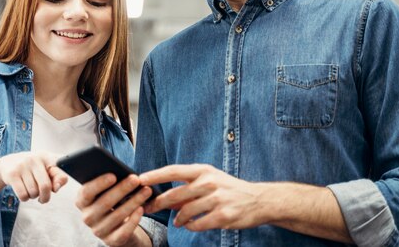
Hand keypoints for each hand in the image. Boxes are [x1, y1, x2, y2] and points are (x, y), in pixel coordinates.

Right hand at [0, 151, 67, 202]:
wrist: (9, 163)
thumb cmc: (33, 168)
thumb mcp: (46, 168)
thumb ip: (57, 177)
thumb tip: (56, 188)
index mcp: (47, 157)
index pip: (59, 171)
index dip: (59, 182)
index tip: (55, 188)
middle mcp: (35, 159)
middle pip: (45, 186)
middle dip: (45, 197)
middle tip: (42, 198)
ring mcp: (23, 165)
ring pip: (33, 192)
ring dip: (33, 196)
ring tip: (30, 189)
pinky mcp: (12, 174)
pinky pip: (23, 195)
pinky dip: (25, 198)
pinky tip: (23, 190)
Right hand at [76, 173, 153, 245]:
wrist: (117, 226)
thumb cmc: (111, 200)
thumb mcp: (106, 191)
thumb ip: (108, 181)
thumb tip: (120, 171)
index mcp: (82, 201)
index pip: (86, 192)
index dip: (99, 184)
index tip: (113, 175)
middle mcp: (87, 217)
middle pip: (105, 202)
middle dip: (122, 189)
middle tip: (136, 179)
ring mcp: (98, 231)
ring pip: (117, 216)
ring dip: (134, 201)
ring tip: (146, 190)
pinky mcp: (111, 241)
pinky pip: (124, 231)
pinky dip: (134, 219)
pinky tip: (142, 208)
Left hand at [140, 164, 267, 230]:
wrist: (259, 200)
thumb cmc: (229, 189)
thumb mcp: (210, 180)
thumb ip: (188, 188)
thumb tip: (166, 198)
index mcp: (204, 170)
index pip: (173, 171)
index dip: (155, 175)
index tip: (139, 179)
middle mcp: (209, 182)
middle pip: (175, 194)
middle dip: (158, 203)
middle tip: (148, 208)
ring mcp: (217, 199)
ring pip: (185, 212)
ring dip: (178, 218)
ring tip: (177, 221)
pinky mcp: (223, 216)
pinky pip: (198, 224)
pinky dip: (191, 226)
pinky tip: (191, 225)